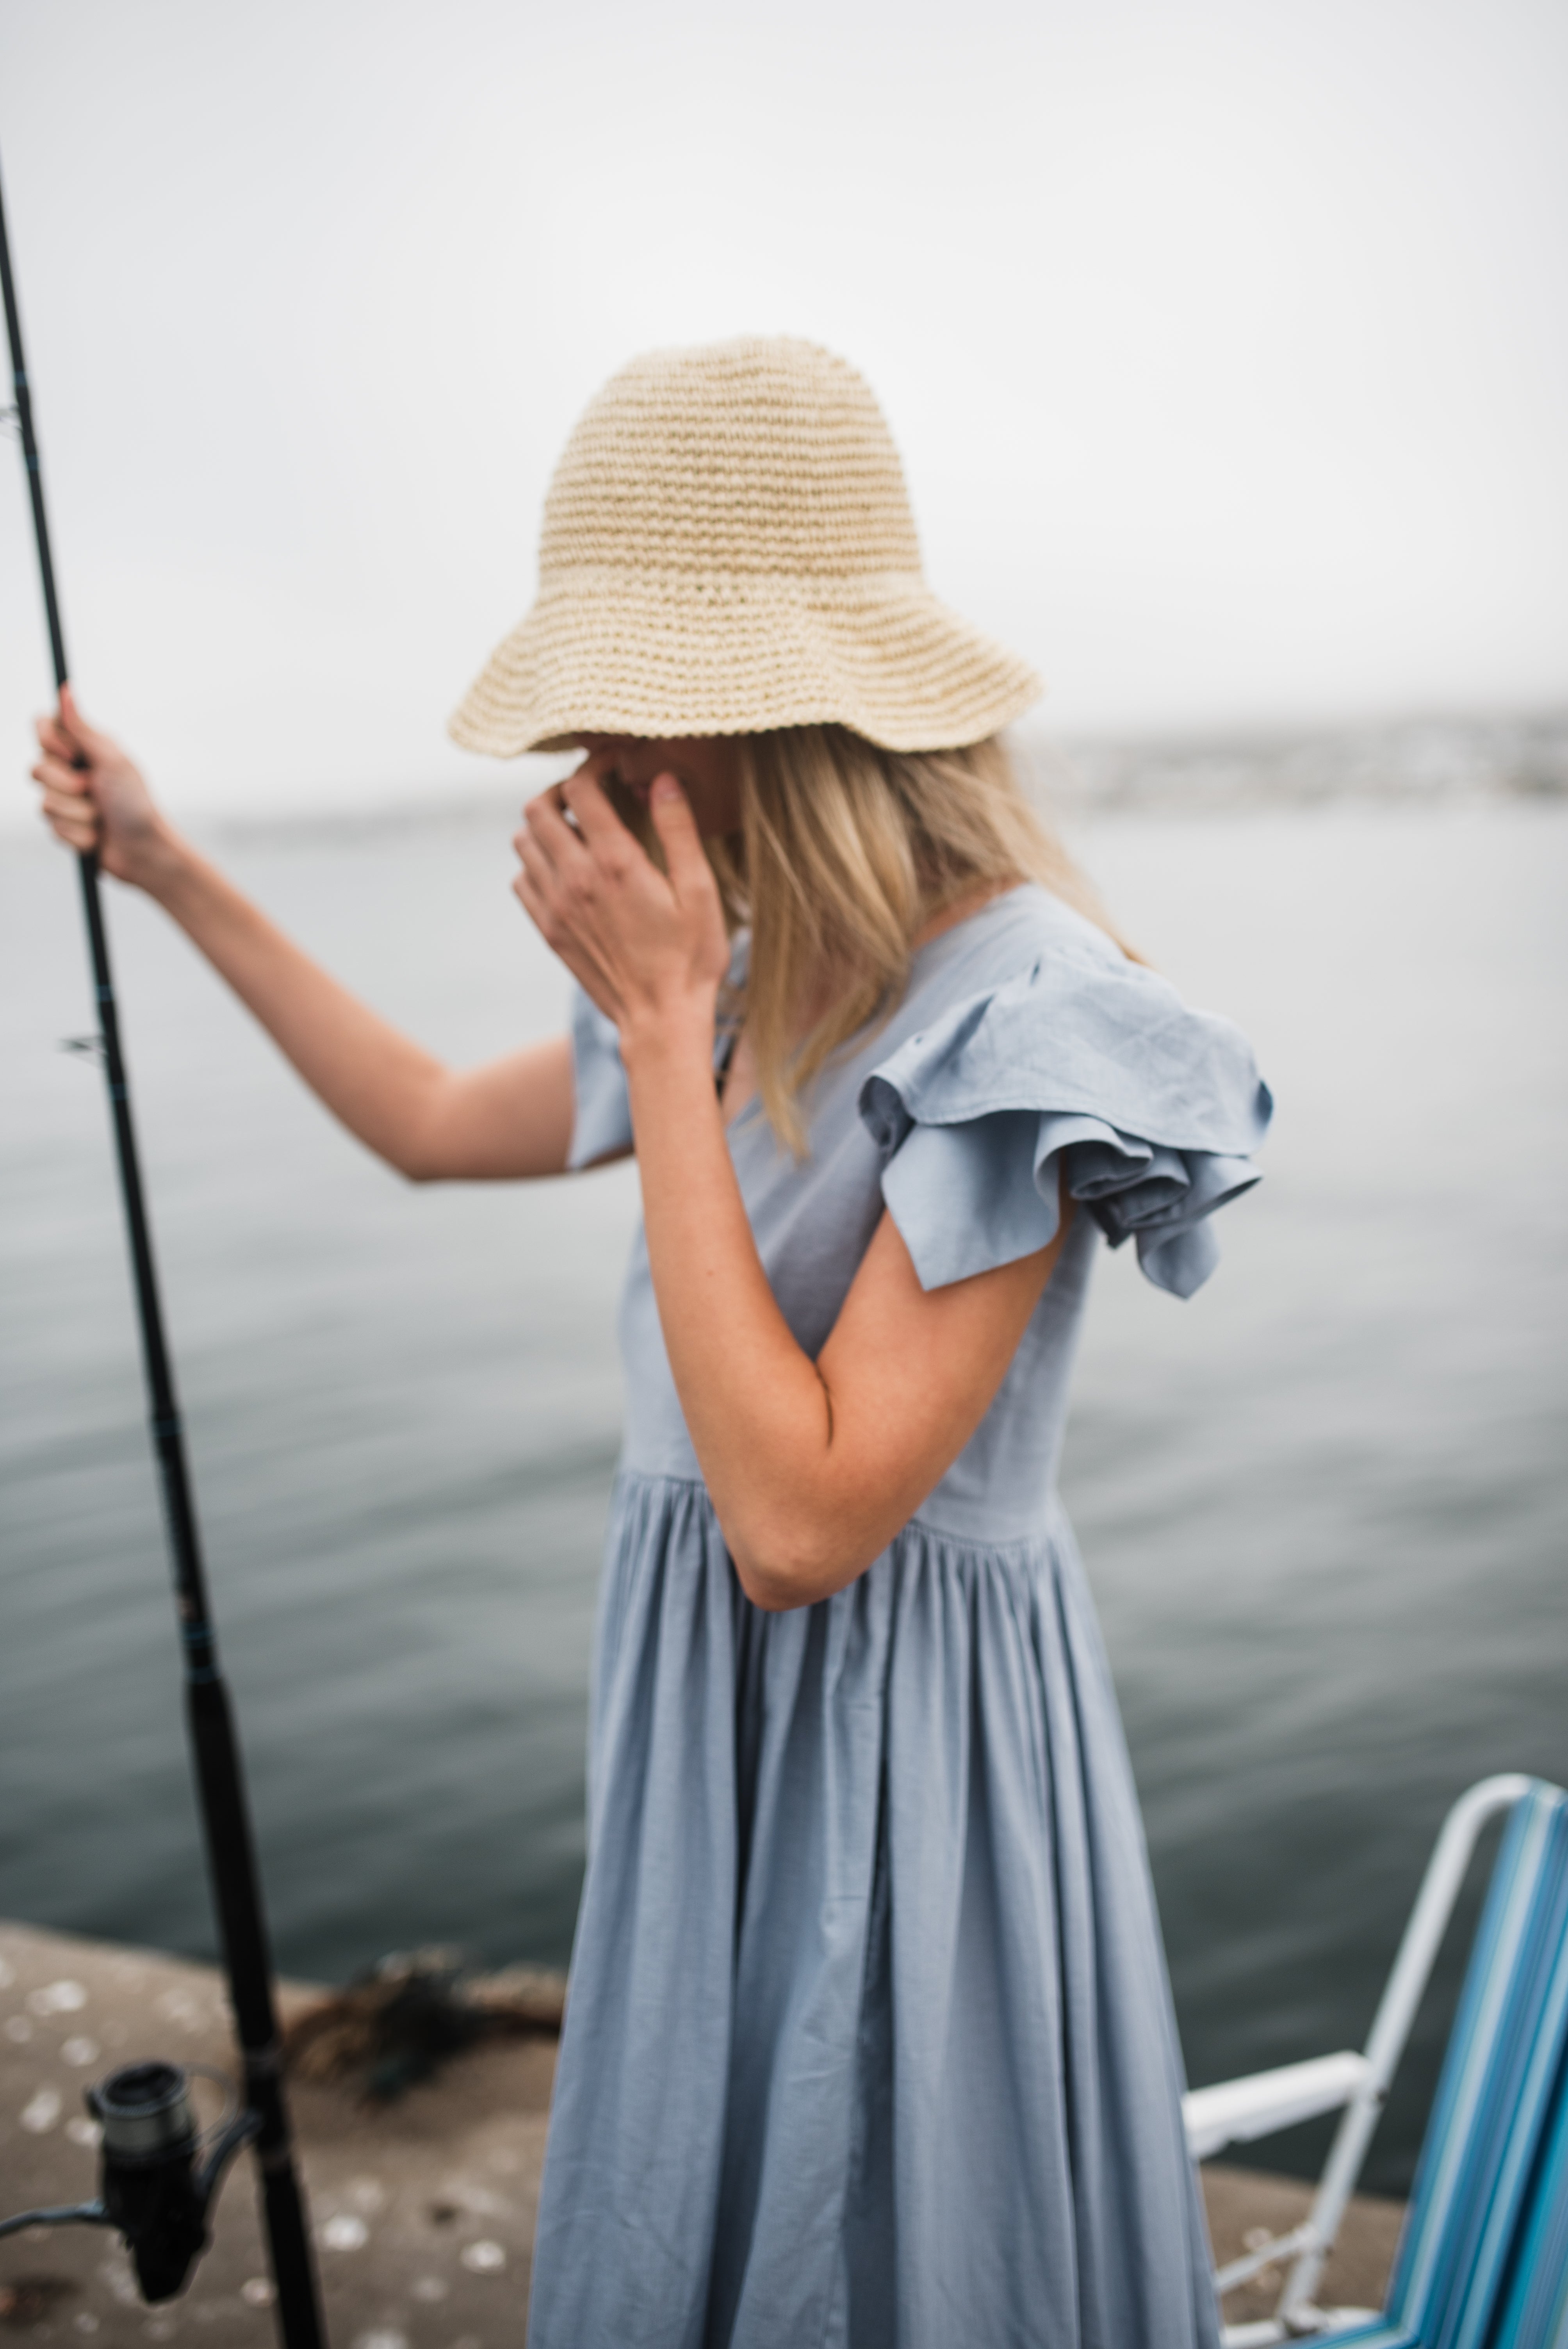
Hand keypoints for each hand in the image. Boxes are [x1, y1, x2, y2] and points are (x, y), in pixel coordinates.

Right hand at [30, 686, 183, 889]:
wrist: (145, 851)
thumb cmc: (136, 803)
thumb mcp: (112, 760)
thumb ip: (82, 727)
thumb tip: (66, 689)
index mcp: (83, 747)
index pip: (42, 726)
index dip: (48, 741)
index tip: (72, 754)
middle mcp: (70, 769)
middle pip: (36, 769)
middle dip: (67, 786)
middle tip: (94, 791)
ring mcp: (65, 799)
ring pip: (44, 803)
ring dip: (77, 813)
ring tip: (100, 817)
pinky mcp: (64, 825)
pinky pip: (53, 827)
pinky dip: (78, 834)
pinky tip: (96, 836)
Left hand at [512, 767, 729, 1049]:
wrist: (660, 1020)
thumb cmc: (690, 957)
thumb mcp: (700, 890)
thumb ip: (678, 829)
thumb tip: (661, 778)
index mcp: (615, 863)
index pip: (581, 789)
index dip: (594, 765)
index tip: (612, 765)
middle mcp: (575, 880)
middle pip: (538, 809)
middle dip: (561, 789)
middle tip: (590, 794)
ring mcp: (555, 906)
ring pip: (523, 842)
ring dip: (544, 826)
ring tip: (577, 829)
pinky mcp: (549, 930)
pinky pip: (521, 880)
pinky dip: (536, 864)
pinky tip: (566, 869)